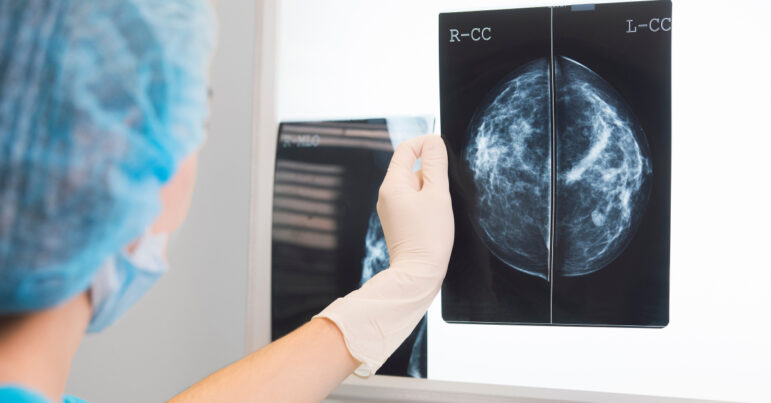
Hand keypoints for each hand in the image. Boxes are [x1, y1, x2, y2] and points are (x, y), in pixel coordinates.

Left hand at [315, 134, 453, 376]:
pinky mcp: (399, 220)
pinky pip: (414, 200)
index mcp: (392, 184)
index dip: (426, 143)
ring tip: (440, 208)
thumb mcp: (438, 195)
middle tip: (445, 190)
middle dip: (432, 171)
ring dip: (431, 188)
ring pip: (415, 185)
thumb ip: (435, 164)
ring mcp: (391, 208)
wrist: (418, 274)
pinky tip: (435, 217)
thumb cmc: (428, 238)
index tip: (443, 149)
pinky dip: (427, 202)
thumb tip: (433, 141)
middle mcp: (387, 194)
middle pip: (411, 166)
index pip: (406, 149)